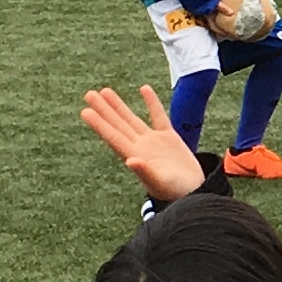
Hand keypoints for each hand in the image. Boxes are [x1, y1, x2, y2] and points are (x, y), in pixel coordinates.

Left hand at [80, 84, 205, 203]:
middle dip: (104, 110)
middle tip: (89, 94)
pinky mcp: (169, 138)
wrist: (195, 192)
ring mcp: (153, 141)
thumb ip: (145, 172)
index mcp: (135, 156)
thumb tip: (130, 161)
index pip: (113, 137)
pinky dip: (151, 103)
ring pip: (132, 119)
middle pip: (118, 125)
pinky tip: (143, 89)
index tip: (86, 112)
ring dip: (118, 106)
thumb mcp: (160, 183)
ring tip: (105, 91)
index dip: (100, 124)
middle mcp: (140, 147)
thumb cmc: (176, 191)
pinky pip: (158, 116)